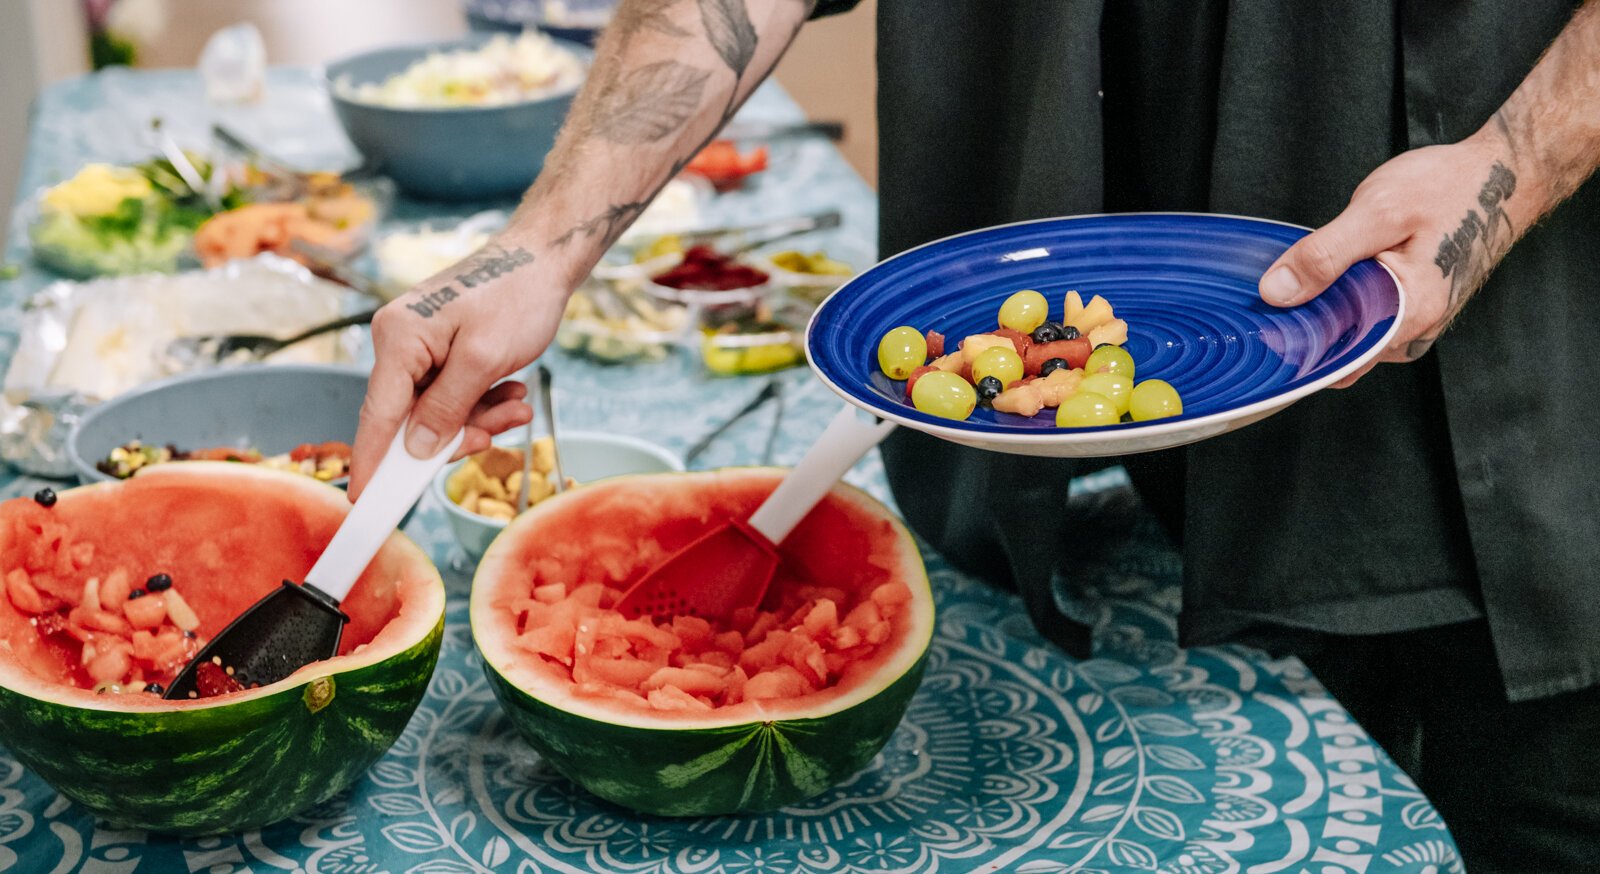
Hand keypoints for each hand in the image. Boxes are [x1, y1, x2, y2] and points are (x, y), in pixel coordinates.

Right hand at [348, 239, 564, 498]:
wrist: (544, 260)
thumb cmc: (516, 297)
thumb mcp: (485, 359)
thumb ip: (447, 407)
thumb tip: (414, 450)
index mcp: (398, 338)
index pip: (378, 414)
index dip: (372, 462)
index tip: (364, 503)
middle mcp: (399, 342)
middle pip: (410, 417)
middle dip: (454, 434)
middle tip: (494, 436)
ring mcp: (419, 346)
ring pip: (438, 410)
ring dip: (479, 418)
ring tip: (518, 406)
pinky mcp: (440, 351)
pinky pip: (453, 394)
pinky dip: (482, 403)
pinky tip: (512, 394)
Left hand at [1258, 131, 1521, 386]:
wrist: (1502, 174)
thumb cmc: (1448, 187)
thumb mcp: (1377, 211)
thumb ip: (1325, 255)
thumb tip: (1277, 292)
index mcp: (1407, 315)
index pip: (1334, 361)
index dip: (1295, 344)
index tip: (1265, 322)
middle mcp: (1415, 330)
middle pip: (1340, 352)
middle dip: (1308, 326)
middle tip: (1287, 287)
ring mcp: (1418, 322)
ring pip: (1353, 335)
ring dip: (1329, 311)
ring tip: (1320, 272)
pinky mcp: (1416, 308)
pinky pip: (1369, 319)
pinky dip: (1347, 301)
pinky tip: (1343, 272)